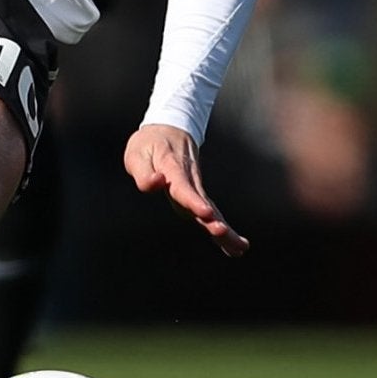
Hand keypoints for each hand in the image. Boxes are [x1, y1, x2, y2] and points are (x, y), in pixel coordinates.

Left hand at [123, 123, 247, 255]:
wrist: (170, 129)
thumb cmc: (150, 145)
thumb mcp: (137, 154)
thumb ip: (143, 172)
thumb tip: (157, 183)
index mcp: (172, 169)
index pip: (183, 187)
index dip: (193, 200)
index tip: (205, 212)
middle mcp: (189, 180)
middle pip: (203, 203)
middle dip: (214, 220)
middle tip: (223, 233)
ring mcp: (197, 188)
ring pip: (212, 211)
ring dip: (225, 229)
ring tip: (239, 248)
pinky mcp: (200, 194)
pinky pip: (213, 213)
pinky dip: (224, 230)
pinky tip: (236, 248)